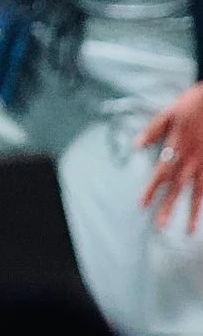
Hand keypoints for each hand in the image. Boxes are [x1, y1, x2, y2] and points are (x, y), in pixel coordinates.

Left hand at [137, 82, 202, 229]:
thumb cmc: (192, 105)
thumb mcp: (168, 113)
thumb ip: (154, 130)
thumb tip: (137, 144)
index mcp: (177, 148)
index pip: (161, 173)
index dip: (152, 190)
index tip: (143, 205)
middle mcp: (192, 160)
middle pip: (178, 187)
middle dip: (169, 207)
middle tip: (161, 226)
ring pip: (198, 192)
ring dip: (193, 211)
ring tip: (189, 230)